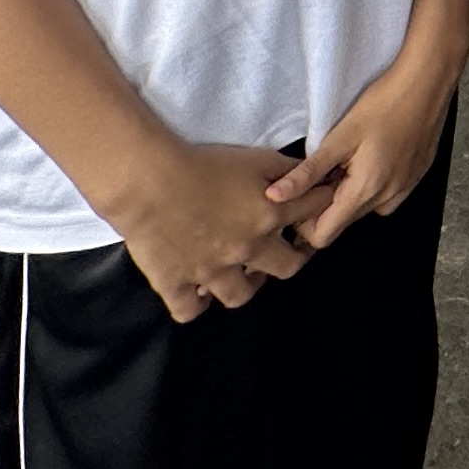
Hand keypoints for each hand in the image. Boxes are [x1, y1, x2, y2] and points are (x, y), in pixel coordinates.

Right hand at [115, 140, 331, 321]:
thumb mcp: (254, 158)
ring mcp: (211, 273)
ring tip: (242, 272)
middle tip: (284, 247)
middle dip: (292, 256)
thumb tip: (308, 174)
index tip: (316, 203)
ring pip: (239, 296)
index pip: (313, 212)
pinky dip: (195, 304)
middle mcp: (246, 250)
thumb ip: (285, 170)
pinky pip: (189, 310)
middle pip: (288, 266)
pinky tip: (197, 292)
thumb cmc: (202, 163)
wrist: (149, 182)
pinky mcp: (175, 284)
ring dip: (245, 285)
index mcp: (269, 216)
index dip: (320, 205)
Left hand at [276, 46, 458, 249]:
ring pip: (364, 208)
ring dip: (349, 193)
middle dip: (326, 203)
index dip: (303, 223)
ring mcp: (405, 189)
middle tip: (323, 168)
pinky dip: (371, 184)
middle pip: (343, 221)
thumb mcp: (340, 137)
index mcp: (365, 190)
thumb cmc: (385, 103)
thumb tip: (274, 197)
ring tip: (347, 159)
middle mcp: (387, 198)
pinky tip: (370, 155)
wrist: (429, 82)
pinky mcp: (415, 178)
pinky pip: (385, 196)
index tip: (300, 195)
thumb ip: (307, 173)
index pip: (323, 236)